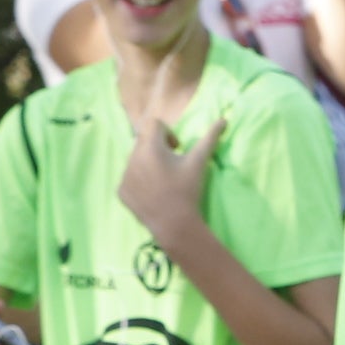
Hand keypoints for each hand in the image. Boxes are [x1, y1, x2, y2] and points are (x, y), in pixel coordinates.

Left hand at [118, 112, 224, 252]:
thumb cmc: (188, 191)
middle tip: (170, 167)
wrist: (175, 225)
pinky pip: (128, 178)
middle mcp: (133, 157)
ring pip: (135, 159)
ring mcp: (124, 175)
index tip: (176, 149)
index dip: (167, 133)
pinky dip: (138, 182)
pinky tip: (152, 194)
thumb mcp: (198, 162)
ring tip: (161, 182)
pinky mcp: (121, 191)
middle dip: (156, 148)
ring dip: (147, 164)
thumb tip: (223, 119)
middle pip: (143, 141)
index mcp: (150, 147)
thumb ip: (209, 138)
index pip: (154, 124)